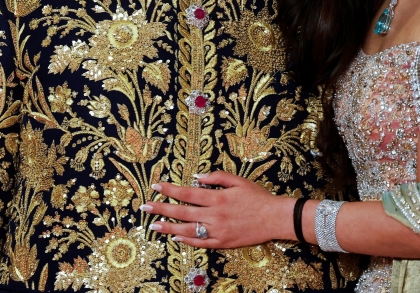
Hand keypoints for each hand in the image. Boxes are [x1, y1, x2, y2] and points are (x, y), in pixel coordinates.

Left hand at [143, 171, 294, 248]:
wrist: (274, 218)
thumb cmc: (257, 197)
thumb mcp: (239, 180)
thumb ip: (217, 177)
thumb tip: (197, 177)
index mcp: (217, 197)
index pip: (187, 193)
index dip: (170, 190)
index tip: (156, 186)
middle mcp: (214, 215)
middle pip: (182, 212)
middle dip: (161, 209)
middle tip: (145, 207)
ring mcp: (217, 231)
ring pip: (188, 230)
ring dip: (168, 228)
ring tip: (153, 226)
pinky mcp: (222, 243)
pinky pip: (201, 243)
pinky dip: (187, 240)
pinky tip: (175, 237)